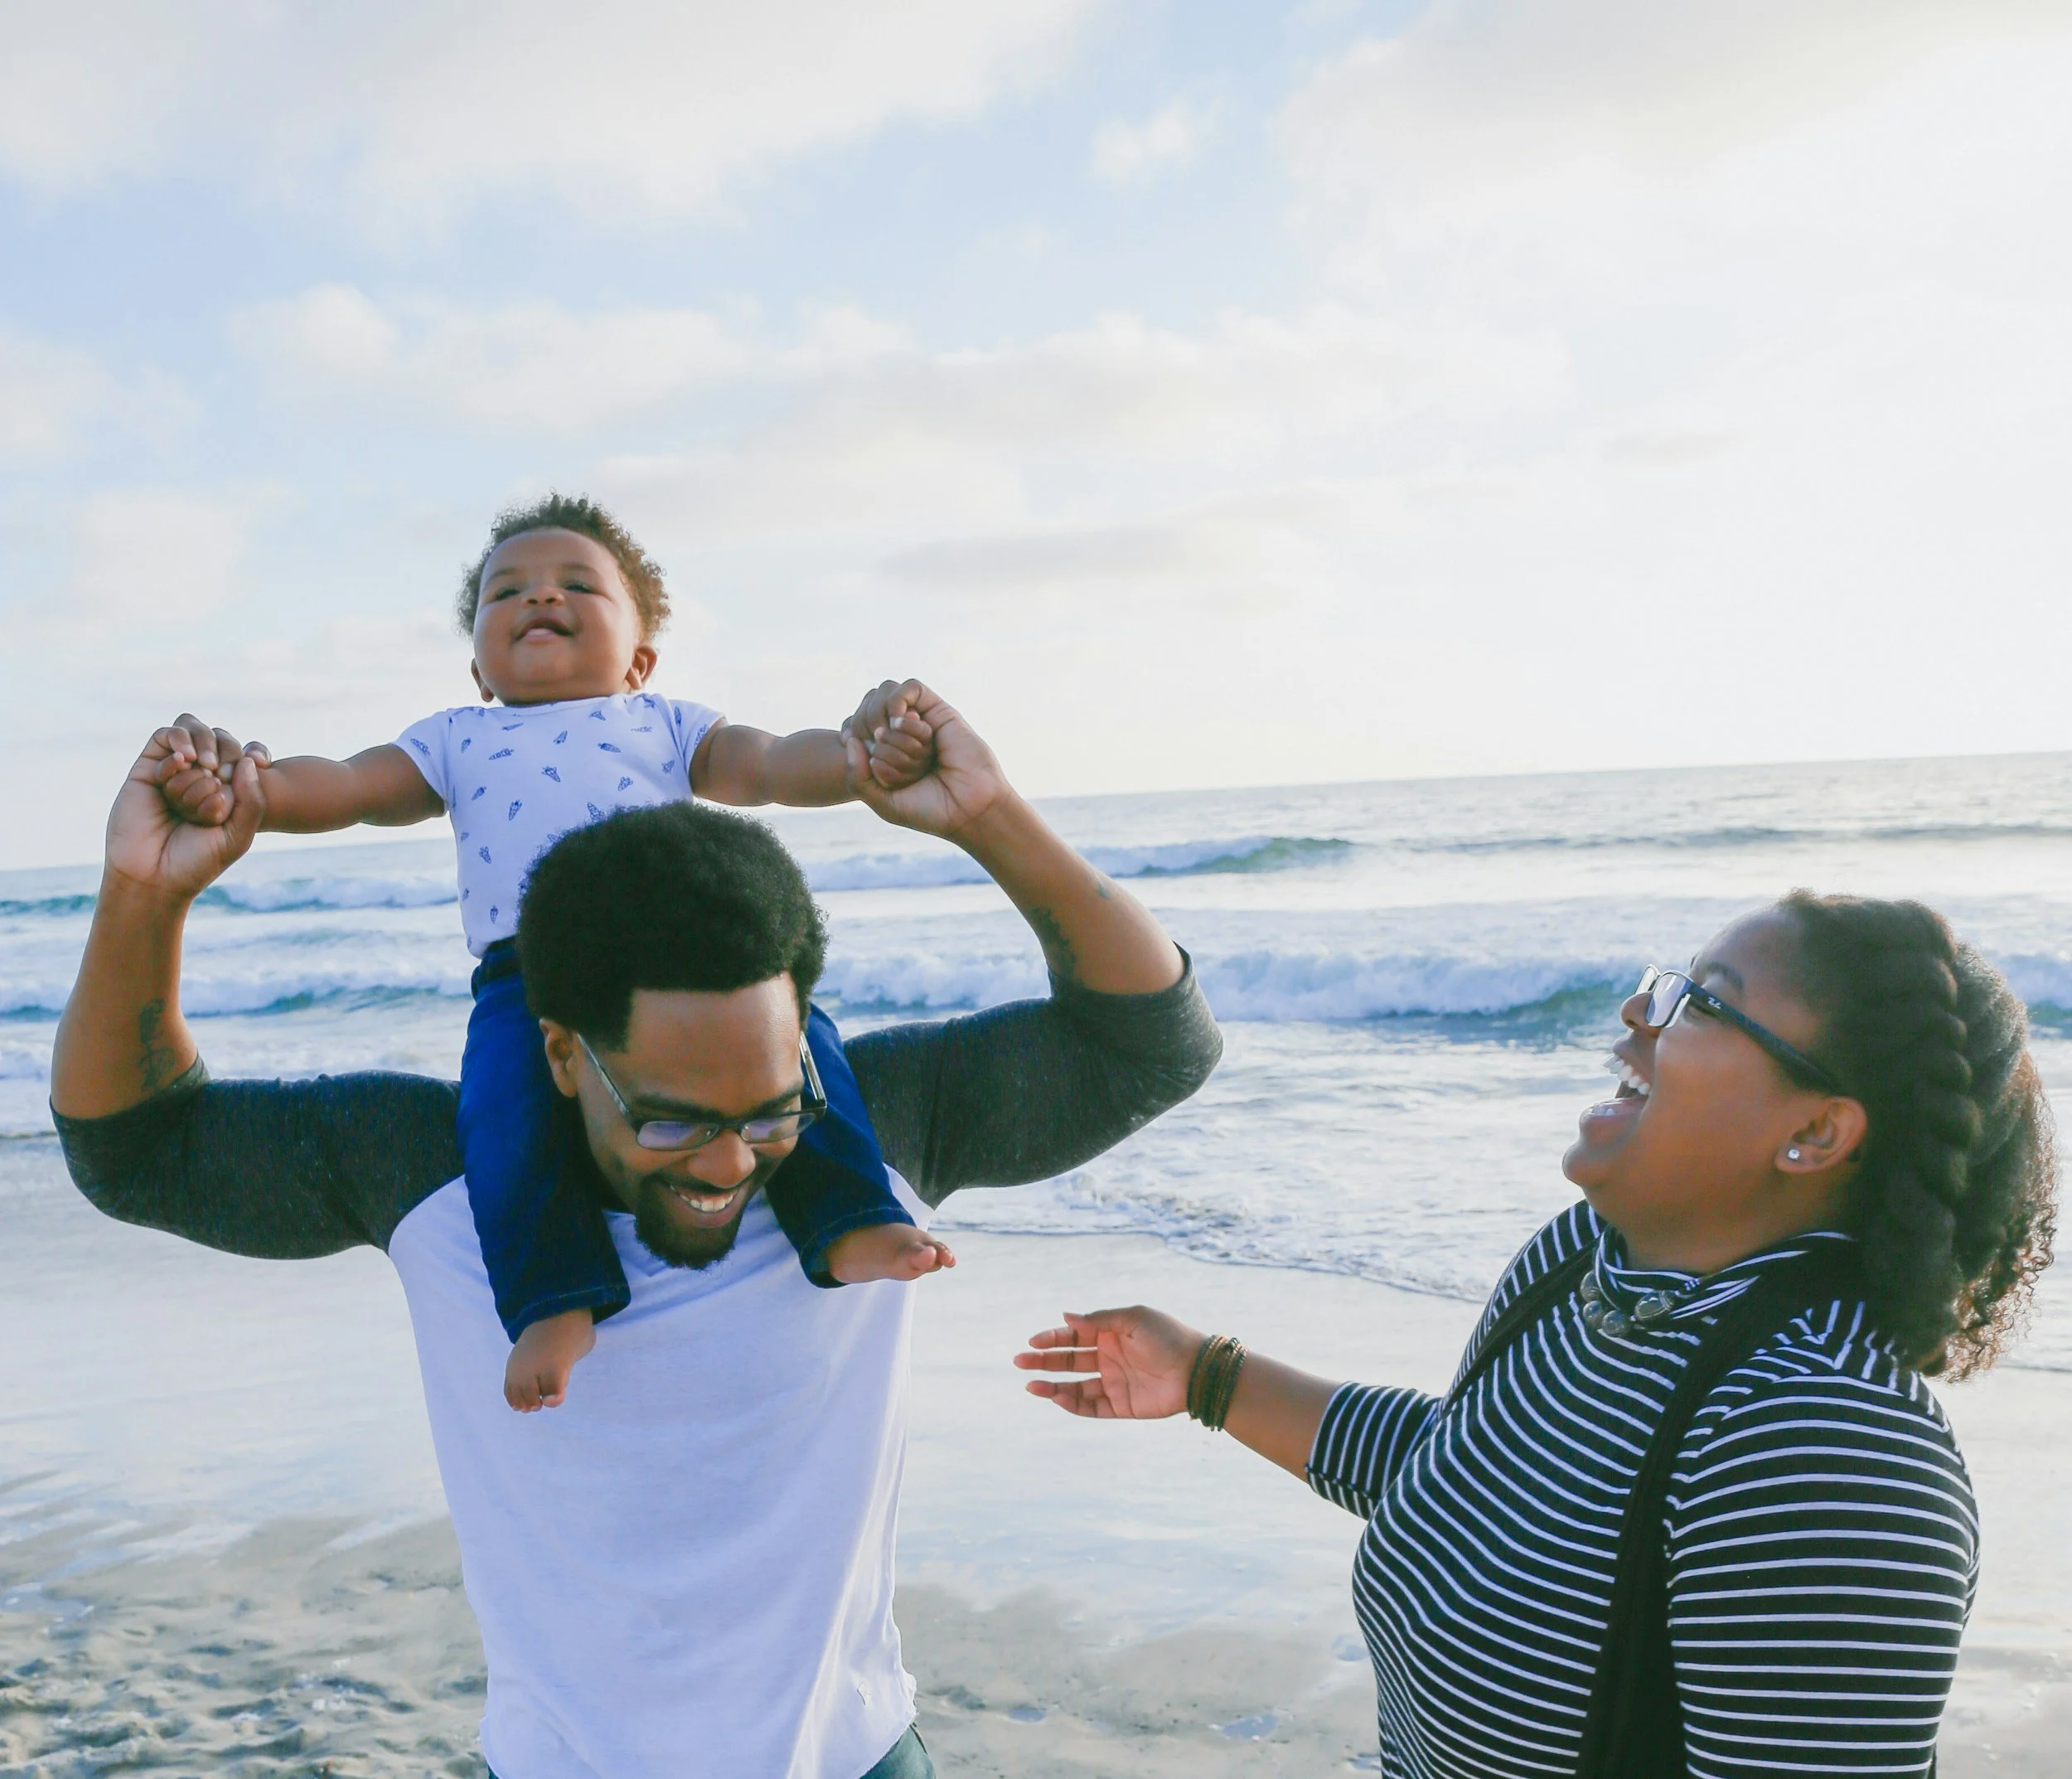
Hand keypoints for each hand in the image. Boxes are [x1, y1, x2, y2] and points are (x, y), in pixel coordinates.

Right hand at [109, 715, 269, 900]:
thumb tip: (248, 760)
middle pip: (223, 740)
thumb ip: (252, 799)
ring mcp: (175, 773)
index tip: (264, 762)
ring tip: (206, 768)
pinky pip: (164, 737)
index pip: (248, 755)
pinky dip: (179, 743)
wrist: (153, 876)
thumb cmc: (197, 861)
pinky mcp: (147, 770)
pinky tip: (182, 763)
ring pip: (194, 733)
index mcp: (229, 792)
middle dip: (227, 755)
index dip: (257, 751)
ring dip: (204, 747)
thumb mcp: (238, 835)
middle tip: (220, 778)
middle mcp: (202, 779)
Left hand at [843, 681, 1008, 840]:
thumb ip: (857, 777)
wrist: (969, 809)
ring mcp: (920, 723)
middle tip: (893, 762)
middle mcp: (902, 737)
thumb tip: (851, 740)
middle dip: (876, 740)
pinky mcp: (939, 711)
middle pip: (868, 715)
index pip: (854, 729)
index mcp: (887, 756)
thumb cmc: (929, 810)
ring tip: (903, 748)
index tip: (862, 757)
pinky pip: (911, 688)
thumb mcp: (883, 802)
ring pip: (887, 699)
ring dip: (888, 723)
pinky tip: (901, 721)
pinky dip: (898, 701)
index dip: (851, 735)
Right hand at [1013, 1306, 1205, 1419]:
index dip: (1053, 1339)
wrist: (1197, 1370)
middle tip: (1019, 1362)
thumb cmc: (1168, 1336)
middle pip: (1069, 1360)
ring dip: (1053, 1386)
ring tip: (1031, 1386)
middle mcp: (1109, 1358)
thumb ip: (1099, 1320)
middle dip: (1044, 1361)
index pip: (1075, 1336)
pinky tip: (1058, 1398)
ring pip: (1075, 1386)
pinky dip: (1073, 1404)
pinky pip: (1092, 1407)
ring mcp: (1114, 1382)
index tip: (1033, 1342)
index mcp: (1111, 1334)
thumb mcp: (1133, 1318)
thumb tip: (1066, 1316)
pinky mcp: (1122, 1406)